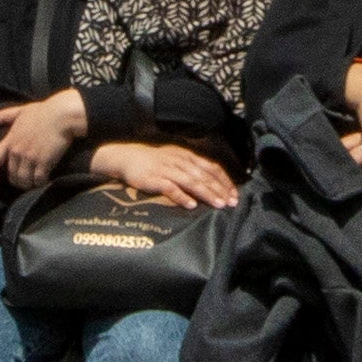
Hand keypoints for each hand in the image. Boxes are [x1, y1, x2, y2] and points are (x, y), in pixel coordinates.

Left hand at [0, 90, 90, 196]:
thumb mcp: (20, 111)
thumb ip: (4, 116)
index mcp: (9, 140)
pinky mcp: (44, 162)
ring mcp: (30, 157)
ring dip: (29, 184)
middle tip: (25, 181)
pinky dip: (41, 183)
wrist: (63, 114)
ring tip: (35, 182)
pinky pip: (38, 180)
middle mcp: (17, 151)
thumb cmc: (44, 111)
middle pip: (11, 176)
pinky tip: (45, 180)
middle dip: (17, 181)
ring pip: (23, 181)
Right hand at [94, 140, 240, 212]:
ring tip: (218, 204)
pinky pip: (170, 188)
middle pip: (204, 176)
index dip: (224, 181)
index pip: (211, 167)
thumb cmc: (154, 161)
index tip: (234, 194)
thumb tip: (212, 181)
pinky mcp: (154, 179)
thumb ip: (192, 168)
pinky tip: (191, 205)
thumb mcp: (176, 159)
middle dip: (220, 190)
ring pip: (191, 182)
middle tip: (231, 203)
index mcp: (187, 156)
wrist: (127, 157)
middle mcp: (180, 161)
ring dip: (206, 193)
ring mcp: (167, 170)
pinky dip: (181, 197)